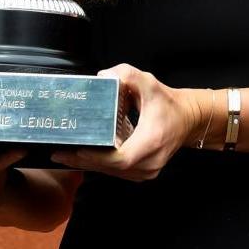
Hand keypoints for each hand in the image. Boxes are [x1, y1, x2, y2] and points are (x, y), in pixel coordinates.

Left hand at [48, 63, 201, 180]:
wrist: (188, 119)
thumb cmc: (169, 104)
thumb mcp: (150, 84)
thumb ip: (127, 75)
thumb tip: (104, 76)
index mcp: (151, 142)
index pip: (119, 159)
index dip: (96, 156)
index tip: (77, 149)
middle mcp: (150, 162)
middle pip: (111, 169)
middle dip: (85, 160)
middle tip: (60, 151)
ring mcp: (147, 171)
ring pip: (113, 173)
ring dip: (91, 164)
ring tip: (67, 154)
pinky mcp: (143, 173)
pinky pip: (118, 173)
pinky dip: (102, 165)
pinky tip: (86, 156)